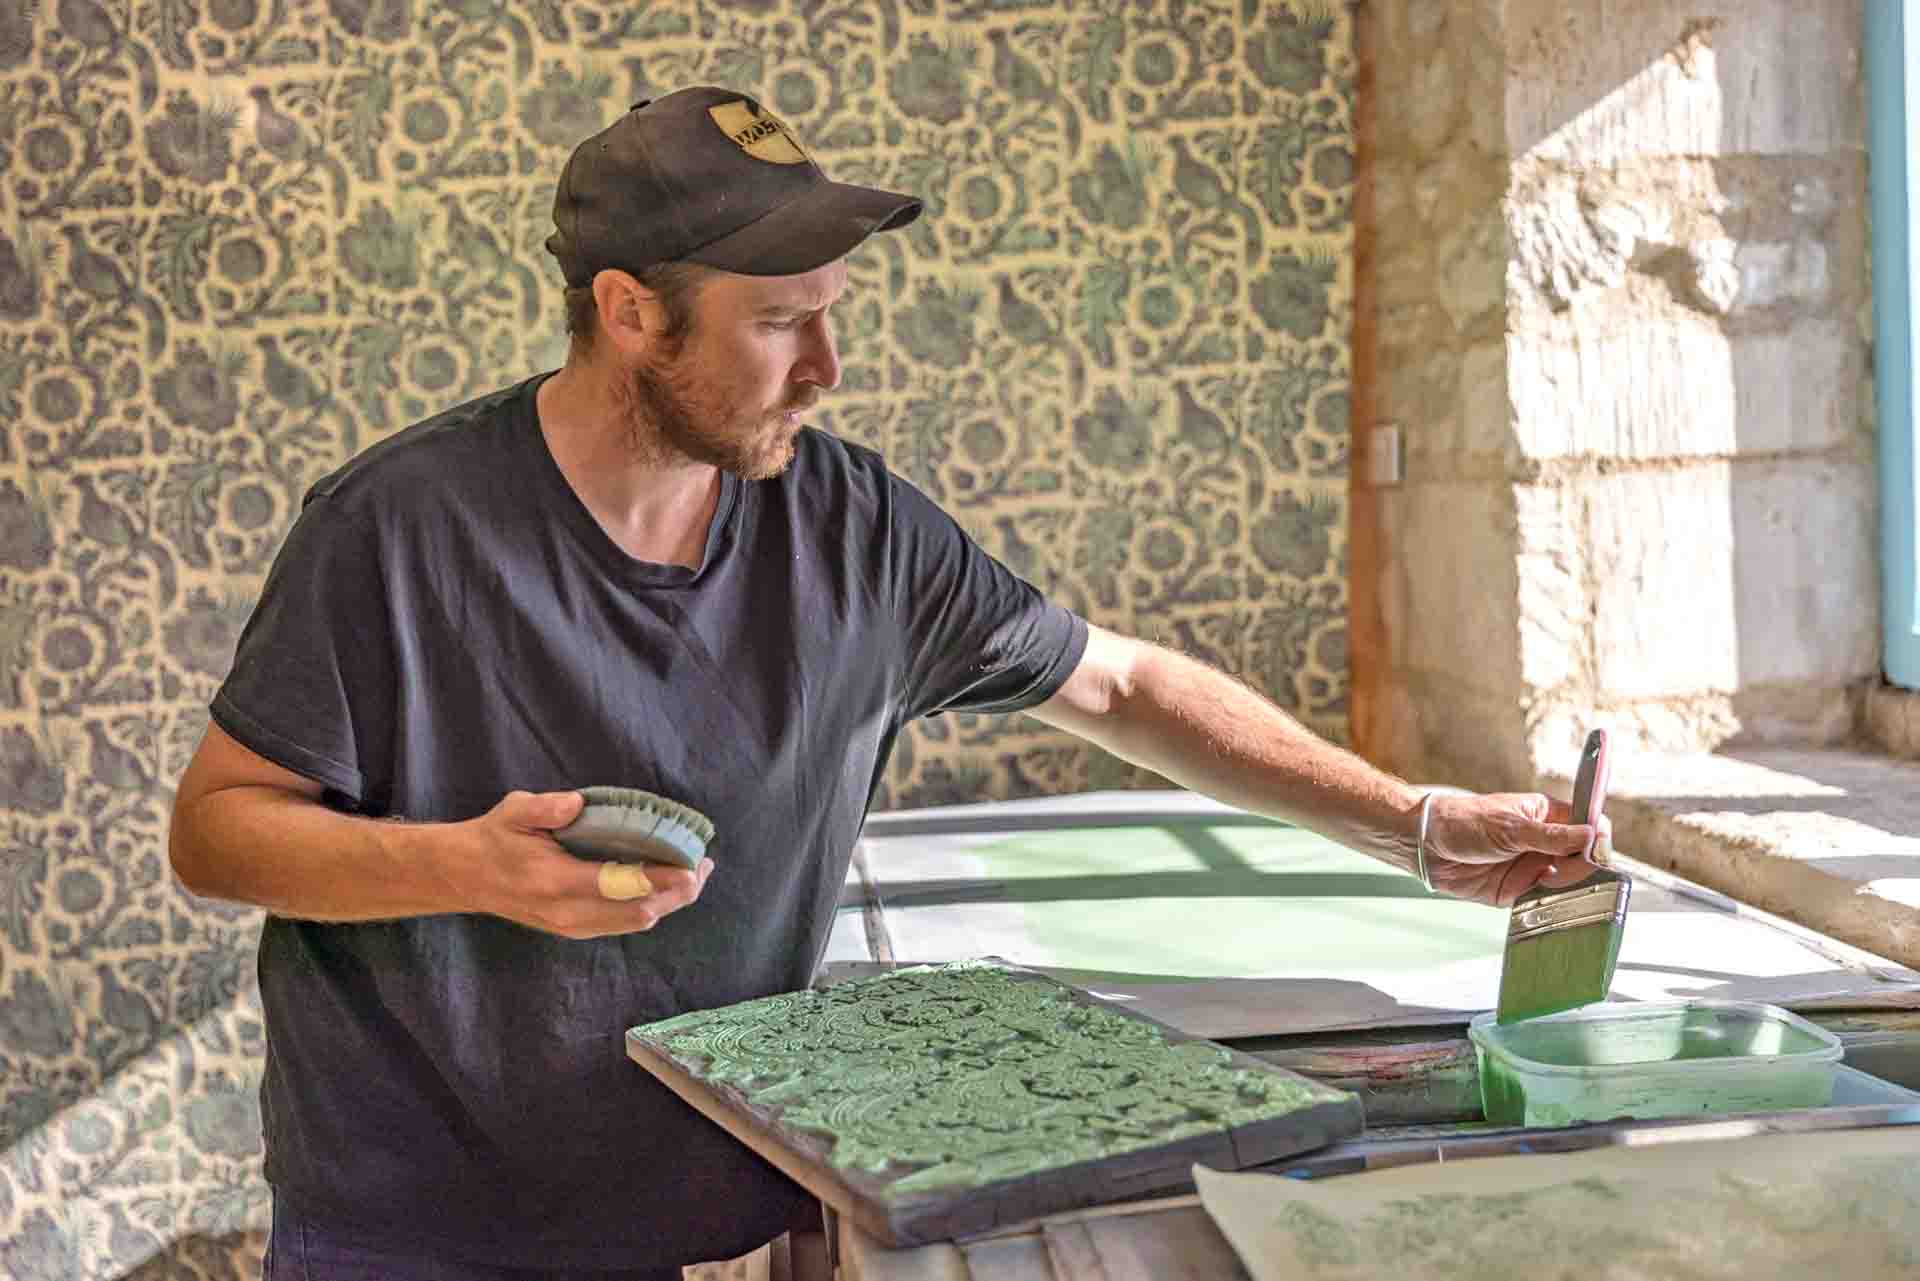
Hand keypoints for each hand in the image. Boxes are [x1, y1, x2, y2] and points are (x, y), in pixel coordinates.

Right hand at [448, 790, 713, 937]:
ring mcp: (572, 926)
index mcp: (554, 881)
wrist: (466, 877)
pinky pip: (623, 924)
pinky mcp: (575, 930)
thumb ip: (544, 808)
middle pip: (638, 912)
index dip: (661, 878)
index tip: (693, 866)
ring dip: (669, 902)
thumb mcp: (513, 812)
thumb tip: (577, 805)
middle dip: (678, 893)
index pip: (619, 884)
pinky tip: (665, 887)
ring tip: (695, 875)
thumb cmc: (495, 838)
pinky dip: (650, 907)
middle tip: (705, 866)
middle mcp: (567, 912)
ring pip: (635, 922)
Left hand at [1418, 791, 1609, 906]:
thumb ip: (1551, 836)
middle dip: (1580, 866)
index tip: (1596, 850)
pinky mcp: (1519, 891)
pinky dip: (1549, 902)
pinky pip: (1545, 900)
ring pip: (1568, 881)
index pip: (1589, 824)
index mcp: (1547, 815)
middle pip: (1584, 857)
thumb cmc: (1463, 822)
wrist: (1426, 846)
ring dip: (1564, 885)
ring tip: (1544, 880)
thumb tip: (1591, 836)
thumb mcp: (1510, 826)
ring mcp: (1533, 866)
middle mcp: (1545, 842)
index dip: (1597, 838)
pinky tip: (1541, 897)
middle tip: (1561, 867)